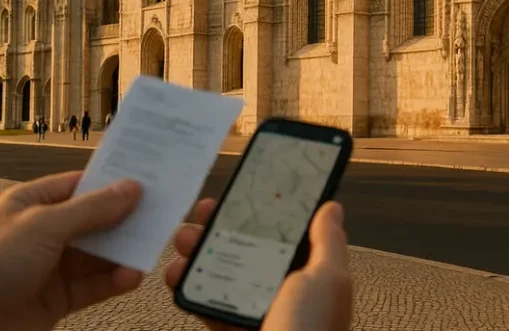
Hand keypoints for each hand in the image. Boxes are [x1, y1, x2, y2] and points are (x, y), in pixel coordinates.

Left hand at [0, 172, 143, 330]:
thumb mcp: (44, 227)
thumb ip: (91, 209)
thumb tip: (131, 189)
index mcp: (33, 204)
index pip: (81, 185)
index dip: (113, 181)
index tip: (148, 177)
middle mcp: (43, 233)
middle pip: (94, 220)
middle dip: (125, 218)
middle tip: (161, 213)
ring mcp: (50, 267)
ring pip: (98, 254)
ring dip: (123, 252)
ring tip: (151, 247)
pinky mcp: (56, 299)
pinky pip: (93, 286)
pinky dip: (114, 281)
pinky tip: (131, 276)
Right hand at [165, 200, 351, 330]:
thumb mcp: (328, 279)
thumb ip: (328, 242)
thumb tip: (332, 206)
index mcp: (310, 275)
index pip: (285, 232)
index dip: (263, 210)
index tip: (240, 190)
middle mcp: (282, 290)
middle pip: (247, 247)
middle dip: (221, 226)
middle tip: (201, 211)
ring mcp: (254, 310)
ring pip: (222, 272)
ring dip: (198, 252)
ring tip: (183, 240)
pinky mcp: (229, 328)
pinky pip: (205, 303)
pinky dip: (187, 287)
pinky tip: (177, 275)